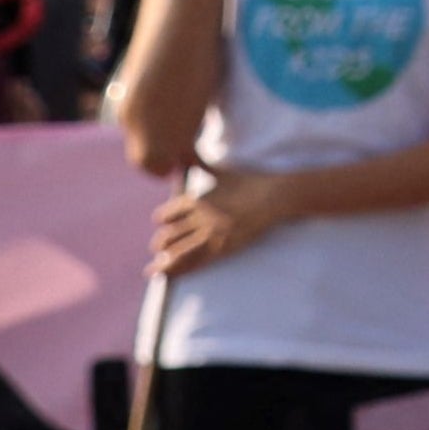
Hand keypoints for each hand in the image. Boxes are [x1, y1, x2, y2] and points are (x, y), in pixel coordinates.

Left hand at [150, 169, 282, 278]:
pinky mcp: (222, 248)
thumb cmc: (250, 182)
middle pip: (170, 234)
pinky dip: (178, 271)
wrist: (272, 196)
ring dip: (164, 260)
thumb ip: (201, 164)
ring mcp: (210, 234)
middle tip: (158, 247)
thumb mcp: (222, 172)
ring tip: (156, 267)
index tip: (159, 221)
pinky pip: (195, 262)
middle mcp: (199, 218)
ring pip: (178, 251)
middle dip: (161, 243)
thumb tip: (186, 152)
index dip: (162, 218)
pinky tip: (166, 277)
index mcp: (197, 199)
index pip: (169, 212)